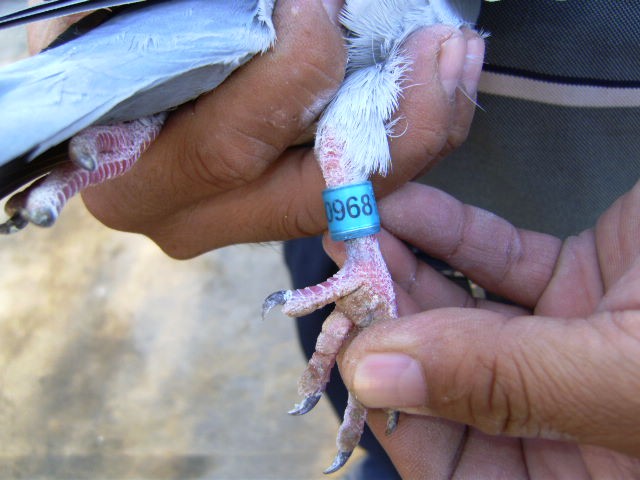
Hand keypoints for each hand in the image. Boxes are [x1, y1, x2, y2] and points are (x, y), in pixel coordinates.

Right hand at [29, 0, 483, 257]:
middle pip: (310, 198)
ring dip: (417, 133)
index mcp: (131, 176)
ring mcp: (236, 222)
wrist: (107, 100)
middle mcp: (189, 218)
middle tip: (439, 44)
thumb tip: (311, 11)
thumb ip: (210, 25)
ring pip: (344, 203)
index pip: (229, 148)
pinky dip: (402, 140)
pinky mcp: (271, 207)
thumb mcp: (131, 30)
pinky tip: (438, 86)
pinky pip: (350, 189)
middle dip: (393, 125)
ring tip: (456, 56)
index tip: (324, 6)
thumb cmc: (112, 54)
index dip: (293, 78)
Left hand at [327, 182, 639, 477]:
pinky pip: (497, 259)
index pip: (457, 469)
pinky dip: (450, 233)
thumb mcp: (620, 373)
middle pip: (448, 381)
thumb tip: (374, 377)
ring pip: (463, 313)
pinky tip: (406, 210)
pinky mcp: (578, 274)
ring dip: (406, 271)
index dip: (394, 417)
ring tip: (357, 232)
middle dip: (388, 326)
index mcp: (583, 472)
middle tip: (343, 274)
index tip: (351, 352)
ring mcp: (569, 339)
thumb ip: (500, 380)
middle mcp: (566, 410)